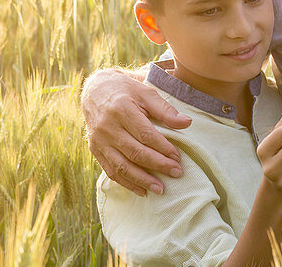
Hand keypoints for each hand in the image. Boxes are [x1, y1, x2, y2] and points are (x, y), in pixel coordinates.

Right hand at [81, 68, 191, 195]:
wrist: (95, 91)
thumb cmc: (125, 90)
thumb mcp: (145, 92)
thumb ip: (165, 109)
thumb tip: (187, 123)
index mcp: (121, 109)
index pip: (145, 134)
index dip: (163, 147)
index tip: (178, 157)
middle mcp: (107, 127)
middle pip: (135, 152)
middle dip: (158, 165)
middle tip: (176, 172)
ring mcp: (99, 140)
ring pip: (121, 166)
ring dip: (142, 180)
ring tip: (161, 189)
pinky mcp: (95, 150)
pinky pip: (111, 171)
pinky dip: (126, 183)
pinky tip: (141, 190)